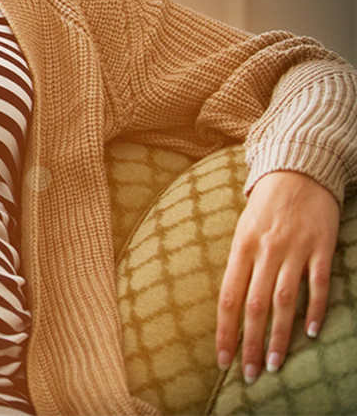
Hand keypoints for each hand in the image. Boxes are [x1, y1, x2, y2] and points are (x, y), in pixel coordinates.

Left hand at [216, 170, 338, 382]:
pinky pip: (318, 283)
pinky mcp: (321, 247)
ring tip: (275, 363)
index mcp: (241, 248)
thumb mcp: (243, 231)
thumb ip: (240, 265)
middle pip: (254, 306)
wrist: (297, 170)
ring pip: (284, 300)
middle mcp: (265, 251)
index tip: (223, 359)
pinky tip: (311, 332)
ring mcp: (294, 249)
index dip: (225, 331)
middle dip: (251, 343)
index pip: (227, 298)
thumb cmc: (266, 206)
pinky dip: (315, 309)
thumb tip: (232, 304)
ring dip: (280, 336)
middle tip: (251, 374)